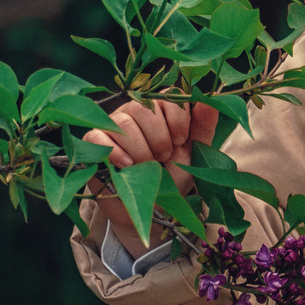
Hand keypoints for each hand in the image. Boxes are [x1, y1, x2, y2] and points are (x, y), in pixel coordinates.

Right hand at [82, 99, 220, 254]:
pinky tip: (126, 166)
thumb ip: (203, 126)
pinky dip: (114, 152)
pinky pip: (98, 136)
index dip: (177, 119)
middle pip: (143, 107)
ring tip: (146, 166)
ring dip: (141, 150)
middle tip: (163, 158)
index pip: (167, 96)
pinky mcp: (93, 143)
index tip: (180, 140)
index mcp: (159, 108)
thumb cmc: (172, 177)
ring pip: (123, 124)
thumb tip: (210, 100)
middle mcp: (134, 111)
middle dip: (159, 137)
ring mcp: (112, 126)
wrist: (151, 208)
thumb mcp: (193, 154)